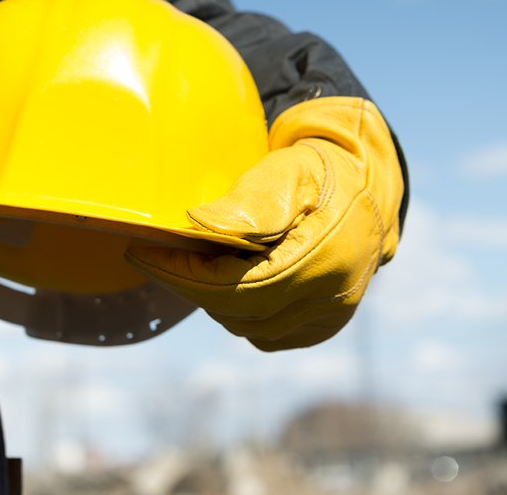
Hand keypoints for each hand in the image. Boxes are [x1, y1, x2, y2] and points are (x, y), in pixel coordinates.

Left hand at [125, 96, 403, 350]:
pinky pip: (269, 335)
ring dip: (217, 300)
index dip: (182, 275)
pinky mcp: (327, 325)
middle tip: (164, 256)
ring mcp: (331, 316)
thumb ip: (248, 203)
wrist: (364, 187)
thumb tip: (199, 225)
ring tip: (200, 264)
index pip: (236, 286)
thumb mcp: (285, 172)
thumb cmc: (318, 172)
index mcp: (322, 257)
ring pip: (251, 328)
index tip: (141, 253)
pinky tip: (233, 282)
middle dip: (193, 286)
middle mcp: (332, 296)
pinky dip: (243, 314)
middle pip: (240, 312)